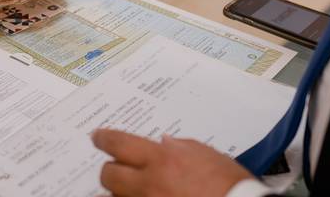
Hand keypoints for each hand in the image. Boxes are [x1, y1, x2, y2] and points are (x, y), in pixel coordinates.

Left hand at [92, 129, 253, 196]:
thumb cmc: (231, 185)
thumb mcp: (207, 155)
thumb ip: (180, 147)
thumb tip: (164, 143)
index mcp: (162, 160)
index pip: (118, 144)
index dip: (103, 139)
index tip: (98, 137)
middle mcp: (149, 185)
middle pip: (109, 175)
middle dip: (110, 170)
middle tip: (116, 167)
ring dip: (120, 192)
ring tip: (130, 188)